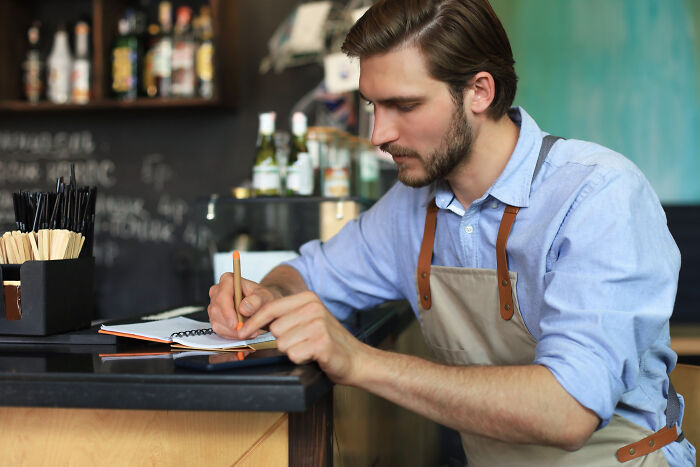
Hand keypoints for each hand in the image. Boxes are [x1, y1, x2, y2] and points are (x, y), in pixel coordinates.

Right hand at [207, 273, 281, 338]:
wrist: (262, 305)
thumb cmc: (262, 298)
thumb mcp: (265, 297)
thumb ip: (256, 301)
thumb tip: (243, 308)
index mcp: (228, 280)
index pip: (222, 296)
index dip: (227, 311)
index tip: (236, 323)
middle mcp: (217, 291)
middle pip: (216, 311)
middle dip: (231, 325)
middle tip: (248, 331)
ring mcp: (214, 305)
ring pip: (216, 322)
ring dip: (233, 331)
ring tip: (250, 331)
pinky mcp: (215, 317)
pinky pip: (219, 329)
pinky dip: (232, 334)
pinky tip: (243, 332)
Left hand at [238, 291, 369, 384]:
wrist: (356, 359)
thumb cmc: (326, 342)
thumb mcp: (305, 321)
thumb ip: (282, 319)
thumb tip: (248, 327)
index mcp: (307, 298)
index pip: (270, 308)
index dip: (253, 322)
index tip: (242, 333)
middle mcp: (313, 307)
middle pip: (274, 329)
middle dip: (281, 341)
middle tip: (300, 343)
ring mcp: (318, 324)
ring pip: (282, 344)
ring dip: (292, 351)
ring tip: (308, 349)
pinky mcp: (322, 342)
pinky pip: (294, 354)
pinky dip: (301, 359)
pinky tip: (314, 356)